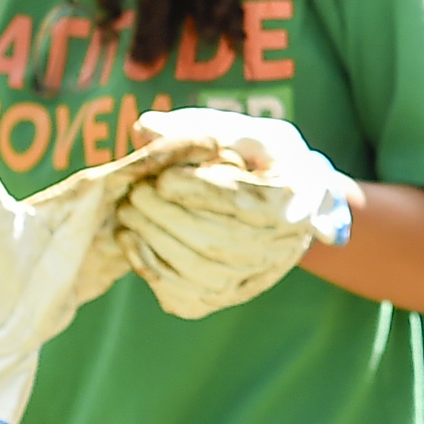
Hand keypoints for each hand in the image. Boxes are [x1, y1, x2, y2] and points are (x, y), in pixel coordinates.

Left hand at [113, 107, 358, 316]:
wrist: (287, 204)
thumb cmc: (262, 160)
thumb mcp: (245, 132)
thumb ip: (201, 127)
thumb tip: (145, 126)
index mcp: (294, 200)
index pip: (242, 202)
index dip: (197, 191)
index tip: (162, 176)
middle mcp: (282, 247)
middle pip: (217, 241)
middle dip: (167, 216)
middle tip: (135, 192)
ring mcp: (256, 278)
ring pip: (200, 271)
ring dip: (155, 240)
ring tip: (129, 211)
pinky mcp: (226, 297)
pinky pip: (184, 295)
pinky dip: (151, 269)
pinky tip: (132, 239)